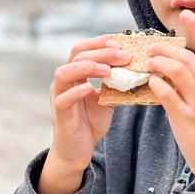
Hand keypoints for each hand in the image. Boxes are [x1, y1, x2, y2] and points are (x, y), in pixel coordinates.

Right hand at [37, 36, 130, 193]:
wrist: (77, 151)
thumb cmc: (90, 123)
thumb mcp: (106, 98)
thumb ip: (114, 83)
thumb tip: (135, 69)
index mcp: (74, 74)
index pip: (82, 49)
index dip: (100, 43)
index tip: (119, 42)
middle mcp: (64, 82)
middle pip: (76, 55)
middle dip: (101, 52)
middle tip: (123, 55)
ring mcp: (59, 96)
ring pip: (64, 72)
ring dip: (88, 67)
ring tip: (108, 70)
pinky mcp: (59, 113)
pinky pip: (64, 99)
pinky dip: (77, 91)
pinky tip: (91, 88)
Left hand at [145, 9, 194, 186]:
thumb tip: (175, 61)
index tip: (186, 13)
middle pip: (187, 57)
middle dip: (164, 49)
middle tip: (150, 48)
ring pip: (175, 70)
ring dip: (156, 62)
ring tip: (147, 63)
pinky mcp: (187, 117)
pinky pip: (165, 91)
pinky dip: (155, 82)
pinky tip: (150, 81)